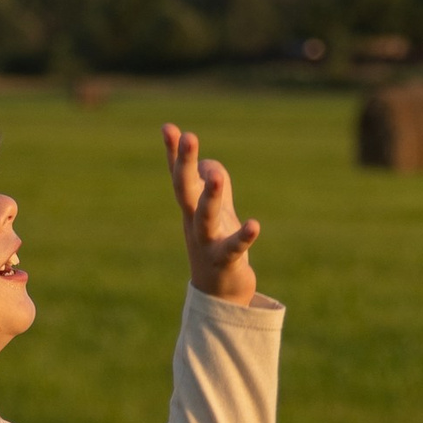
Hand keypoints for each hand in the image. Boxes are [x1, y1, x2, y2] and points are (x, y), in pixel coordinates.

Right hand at [164, 123, 261, 303]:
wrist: (219, 295)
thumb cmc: (216, 246)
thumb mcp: (217, 211)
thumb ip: (214, 184)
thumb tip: (208, 163)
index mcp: (190, 209)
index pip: (179, 176)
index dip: (174, 153)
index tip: (168, 127)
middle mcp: (193, 223)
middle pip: (185, 190)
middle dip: (185, 163)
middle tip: (189, 136)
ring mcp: (207, 243)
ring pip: (205, 216)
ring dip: (211, 195)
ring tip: (218, 175)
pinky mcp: (226, 261)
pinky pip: (234, 247)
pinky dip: (243, 236)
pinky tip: (254, 224)